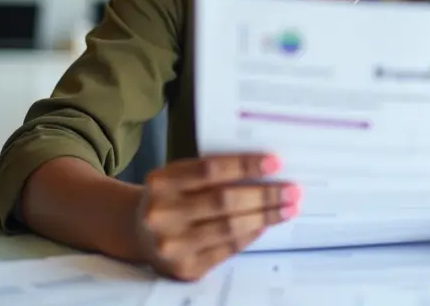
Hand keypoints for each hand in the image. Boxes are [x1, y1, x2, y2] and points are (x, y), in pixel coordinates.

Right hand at [135, 153, 299, 280]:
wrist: (137, 232)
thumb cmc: (169, 197)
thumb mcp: (178, 176)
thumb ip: (211, 172)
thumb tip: (264, 171)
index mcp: (161, 182)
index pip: (210, 169)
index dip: (245, 165)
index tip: (275, 162)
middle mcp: (163, 214)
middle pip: (224, 201)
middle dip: (264, 195)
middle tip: (292, 190)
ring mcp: (172, 244)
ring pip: (229, 228)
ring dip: (265, 217)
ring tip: (288, 208)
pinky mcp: (185, 268)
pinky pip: (227, 249)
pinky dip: (249, 235)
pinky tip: (265, 225)